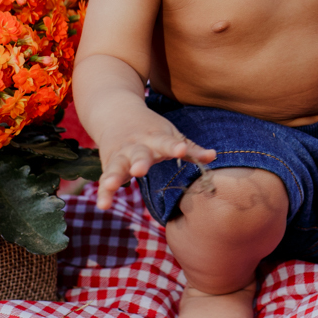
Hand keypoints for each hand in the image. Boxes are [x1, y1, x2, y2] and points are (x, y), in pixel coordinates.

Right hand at [97, 121, 215, 209]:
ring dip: (114, 176)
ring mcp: (121, 156)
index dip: (174, 147)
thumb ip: (190, 149)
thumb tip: (214, 156)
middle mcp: (137, 146)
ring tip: (111, 186)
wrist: (116, 112)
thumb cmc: (151, 130)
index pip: (166, 142)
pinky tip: (103, 205)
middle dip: (139, 162)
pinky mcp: (109, 166)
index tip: (181, 150)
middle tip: (139, 170)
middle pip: (139, 155)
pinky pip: (105, 180)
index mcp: (156, 138)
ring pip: (116, 166)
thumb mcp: (170, 134)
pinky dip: (104, 192)